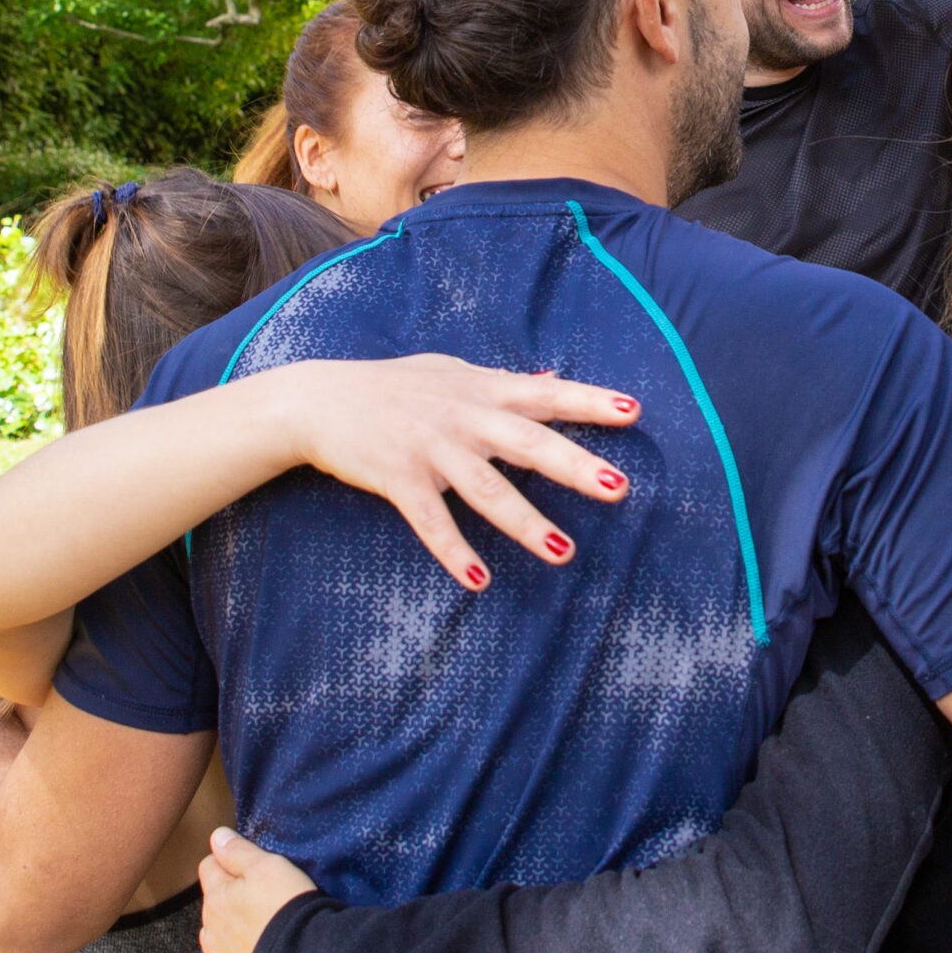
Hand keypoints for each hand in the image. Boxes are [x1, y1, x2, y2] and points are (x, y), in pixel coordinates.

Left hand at [199, 828, 321, 952]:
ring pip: (214, 936)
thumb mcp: (269, 867)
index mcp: (217, 896)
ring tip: (256, 927)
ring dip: (227, 929)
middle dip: (227, 897)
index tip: (246, 862)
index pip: (208, 867)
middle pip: (211, 903)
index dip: (226, 860)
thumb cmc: (286, 908)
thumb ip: (239, 851)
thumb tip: (216, 836)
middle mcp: (210, 928)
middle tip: (258, 895)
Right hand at [269, 355, 641, 590]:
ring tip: (563, 552)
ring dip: (526, 523)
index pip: (547, 394)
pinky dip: (454, 551)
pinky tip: (479, 580)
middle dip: (575, 467)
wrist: (317, 399)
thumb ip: (502, 381)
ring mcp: (431, 449)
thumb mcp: (450, 372)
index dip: (590, 401)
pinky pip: (431, 521)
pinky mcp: (399, 479)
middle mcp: (464, 417)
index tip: (634, 411)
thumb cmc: (393, 387)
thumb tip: (550, 377)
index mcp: (483, 390)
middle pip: (528, 443)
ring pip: (486, 490)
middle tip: (620, 488)